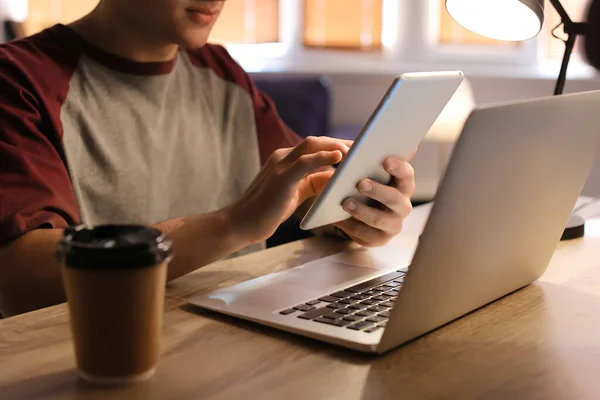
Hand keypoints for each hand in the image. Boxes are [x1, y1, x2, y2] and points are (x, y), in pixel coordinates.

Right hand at [228, 136, 351, 243]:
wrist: (243, 223)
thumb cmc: (269, 211)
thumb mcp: (296, 193)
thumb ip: (314, 182)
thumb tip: (337, 178)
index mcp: (286, 160)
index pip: (315, 146)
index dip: (336, 145)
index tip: (357, 149)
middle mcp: (282, 157)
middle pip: (316, 141)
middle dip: (341, 142)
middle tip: (363, 148)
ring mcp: (280, 165)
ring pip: (311, 145)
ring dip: (335, 145)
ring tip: (356, 152)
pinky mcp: (281, 178)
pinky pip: (304, 162)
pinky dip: (322, 156)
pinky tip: (339, 156)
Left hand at [334, 155, 415, 246]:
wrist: (365, 216)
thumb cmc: (370, 187)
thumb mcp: (374, 173)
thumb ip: (380, 158)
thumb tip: (398, 142)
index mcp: (404, 185)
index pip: (407, 175)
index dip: (399, 168)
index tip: (385, 160)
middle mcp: (403, 205)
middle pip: (395, 198)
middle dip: (377, 190)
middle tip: (360, 183)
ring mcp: (393, 224)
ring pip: (379, 219)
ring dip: (361, 210)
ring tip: (345, 202)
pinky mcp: (380, 239)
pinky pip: (366, 234)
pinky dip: (351, 226)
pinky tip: (338, 218)